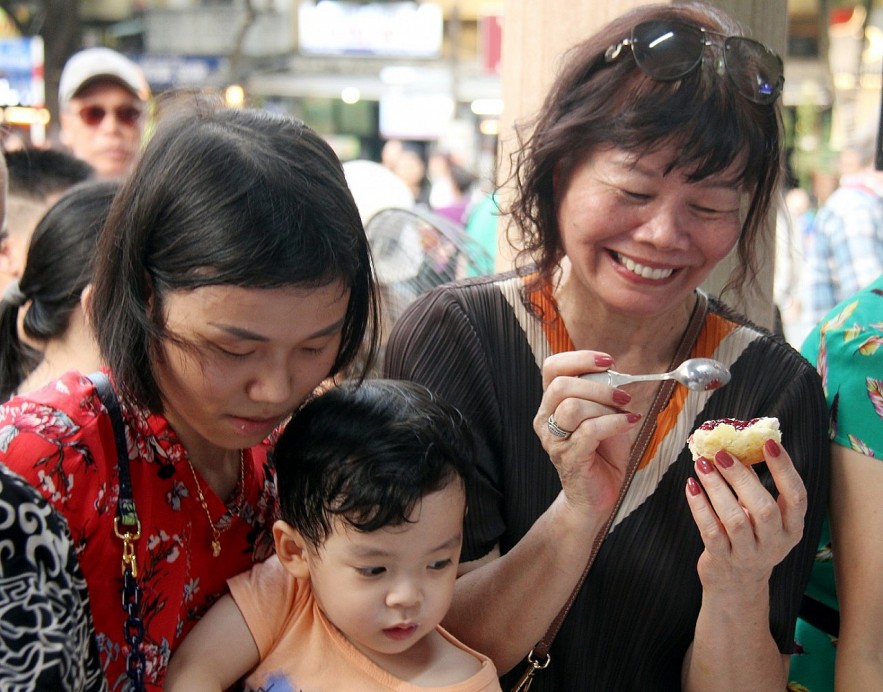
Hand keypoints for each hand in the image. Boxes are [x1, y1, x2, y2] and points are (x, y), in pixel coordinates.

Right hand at [533, 351, 642, 520]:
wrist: (596, 496)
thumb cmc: (601, 454)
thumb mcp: (602, 415)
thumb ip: (602, 393)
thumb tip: (614, 371)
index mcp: (551, 404)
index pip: (551, 368)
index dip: (579, 358)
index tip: (607, 361)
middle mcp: (546, 420)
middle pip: (560, 385)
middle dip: (598, 385)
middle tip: (623, 395)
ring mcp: (554, 441)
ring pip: (572, 407)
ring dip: (605, 405)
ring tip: (626, 411)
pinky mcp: (569, 458)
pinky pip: (590, 430)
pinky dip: (615, 422)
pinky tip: (629, 423)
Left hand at [685, 439, 807, 592]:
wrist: (736, 584)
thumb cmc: (749, 537)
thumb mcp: (759, 515)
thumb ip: (752, 485)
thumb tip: (736, 446)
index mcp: (792, 527)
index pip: (796, 496)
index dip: (784, 468)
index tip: (768, 443)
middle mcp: (775, 543)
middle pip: (764, 508)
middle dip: (741, 477)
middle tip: (721, 453)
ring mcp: (749, 554)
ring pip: (735, 519)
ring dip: (716, 488)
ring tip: (702, 465)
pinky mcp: (723, 560)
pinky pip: (711, 531)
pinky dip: (699, 506)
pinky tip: (691, 486)